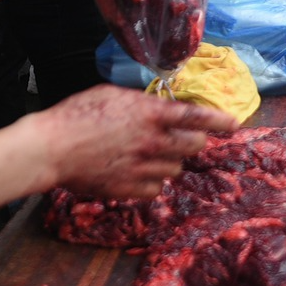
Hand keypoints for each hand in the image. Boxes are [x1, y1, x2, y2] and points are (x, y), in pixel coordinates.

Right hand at [40, 87, 237, 197]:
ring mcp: (144, 168)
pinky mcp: (131, 189)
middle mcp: (154, 141)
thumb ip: (141, 103)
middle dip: (193, 141)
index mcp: (151, 113)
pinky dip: (152, 182)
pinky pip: (157, 190)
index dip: (219, 120)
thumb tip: (157, 108)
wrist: (52, 147)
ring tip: (148, 155)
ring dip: (170, 162)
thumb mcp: (113, 95)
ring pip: (176, 169)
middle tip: (182, 139)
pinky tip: (137, 173)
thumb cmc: (77, 113)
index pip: (197, 116)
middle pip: (195, 145)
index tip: (234, 124)